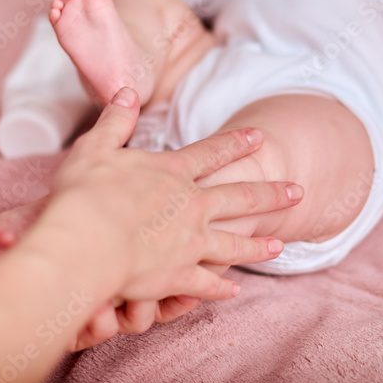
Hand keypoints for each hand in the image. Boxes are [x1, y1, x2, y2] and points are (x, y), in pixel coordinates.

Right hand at [42, 88, 301, 344]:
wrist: (84, 244)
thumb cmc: (83, 195)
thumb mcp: (95, 148)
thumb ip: (115, 120)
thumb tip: (126, 91)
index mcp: (172, 172)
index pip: (213, 152)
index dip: (237, 144)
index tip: (260, 137)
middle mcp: (191, 205)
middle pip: (240, 197)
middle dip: (272, 194)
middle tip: (298, 192)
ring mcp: (190, 242)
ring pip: (234, 244)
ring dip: (259, 246)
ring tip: (281, 247)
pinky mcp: (179, 276)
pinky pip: (207, 284)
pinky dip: (220, 289)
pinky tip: (233, 291)